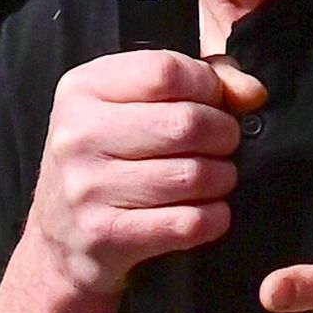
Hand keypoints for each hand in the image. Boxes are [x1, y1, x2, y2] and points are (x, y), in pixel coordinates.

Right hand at [28, 48, 268, 304]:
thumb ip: (196, 81)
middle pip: (186, 123)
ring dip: (221, 179)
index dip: (209, 87)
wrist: (61, 240)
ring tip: (215, 180)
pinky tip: (207, 212)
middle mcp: (78, 134)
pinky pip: (188, 222)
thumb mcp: (130, 106)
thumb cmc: (106, 162)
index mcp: (82, 89)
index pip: (166, 71)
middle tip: (222, 147)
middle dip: (223, 136)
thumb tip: (251, 93)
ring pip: (193, 175)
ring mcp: (88, 187)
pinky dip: (214, 218)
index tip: (216, 104)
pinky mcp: (106, 234)